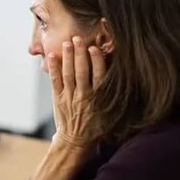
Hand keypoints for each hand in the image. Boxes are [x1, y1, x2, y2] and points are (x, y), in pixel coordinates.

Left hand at [47, 36, 106, 151]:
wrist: (76, 142)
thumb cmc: (97, 125)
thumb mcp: (112, 113)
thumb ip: (115, 95)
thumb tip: (128, 76)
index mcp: (98, 99)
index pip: (98, 77)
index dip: (96, 62)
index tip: (95, 48)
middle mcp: (83, 97)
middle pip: (81, 72)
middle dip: (79, 55)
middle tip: (78, 38)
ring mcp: (69, 97)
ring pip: (68, 75)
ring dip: (67, 58)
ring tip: (67, 42)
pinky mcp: (58, 98)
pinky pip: (55, 81)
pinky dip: (53, 68)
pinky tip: (52, 56)